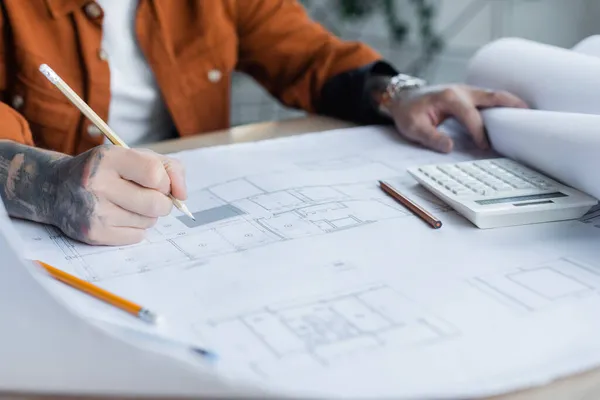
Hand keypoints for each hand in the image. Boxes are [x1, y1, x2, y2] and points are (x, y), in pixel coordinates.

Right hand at [51, 145, 186, 245]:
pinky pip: (137, 237)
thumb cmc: (105, 171)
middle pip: (156, 203)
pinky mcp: (93, 233)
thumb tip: (182, 196)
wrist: (56, 188)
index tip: (160, 183)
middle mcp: (97, 184)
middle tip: (152, 197)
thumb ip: (167, 167)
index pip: (155, 174)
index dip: (166, 182)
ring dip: (148, 215)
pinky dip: (136, 228)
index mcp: (108, 158)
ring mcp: (94, 211)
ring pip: (149, 221)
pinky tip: (119, 216)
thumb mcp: (132, 155)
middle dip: (163, 203)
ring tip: (129, 204)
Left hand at [387, 84, 527, 152]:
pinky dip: (501, 104)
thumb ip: (430, 137)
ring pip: (493, 95)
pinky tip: (512, 113)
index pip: (471, 115)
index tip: (485, 147)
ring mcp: (465, 91)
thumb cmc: (407, 112)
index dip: (480, 132)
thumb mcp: (412, 127)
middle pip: (492, 96)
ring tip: (529, 113)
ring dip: (510, 102)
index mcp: (449, 97)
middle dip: (511, 105)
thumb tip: (449, 147)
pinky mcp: (467, 95)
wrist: (402, 97)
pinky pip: (487, 99)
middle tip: (531, 115)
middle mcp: (461, 90)